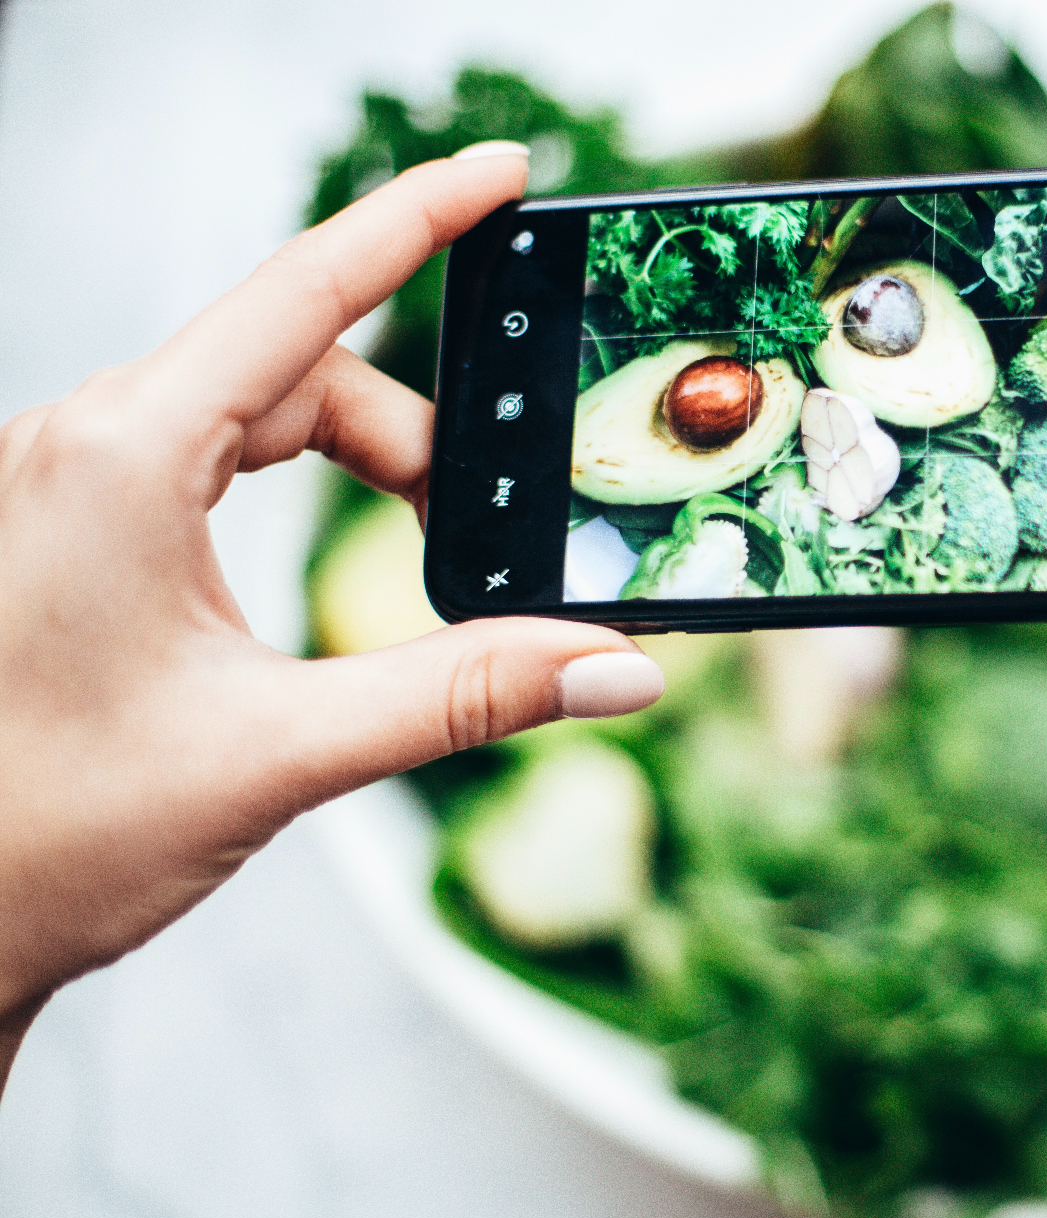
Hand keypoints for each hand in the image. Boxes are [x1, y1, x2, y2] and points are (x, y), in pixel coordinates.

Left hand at [0, 144, 662, 1075]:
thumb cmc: (49, 837)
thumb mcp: (283, 755)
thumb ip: (465, 695)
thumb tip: (613, 666)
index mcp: (122, 457)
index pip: (305, 293)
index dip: (419, 221)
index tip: (506, 174)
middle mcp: (87, 441)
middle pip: (307, 367)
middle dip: (420, 443)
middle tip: (490, 540)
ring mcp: (74, 478)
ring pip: (265, 413)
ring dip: (368, 473)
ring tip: (422, 571)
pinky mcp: (77, 522)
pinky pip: (219, 456)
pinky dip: (305, 492)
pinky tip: (337, 570)